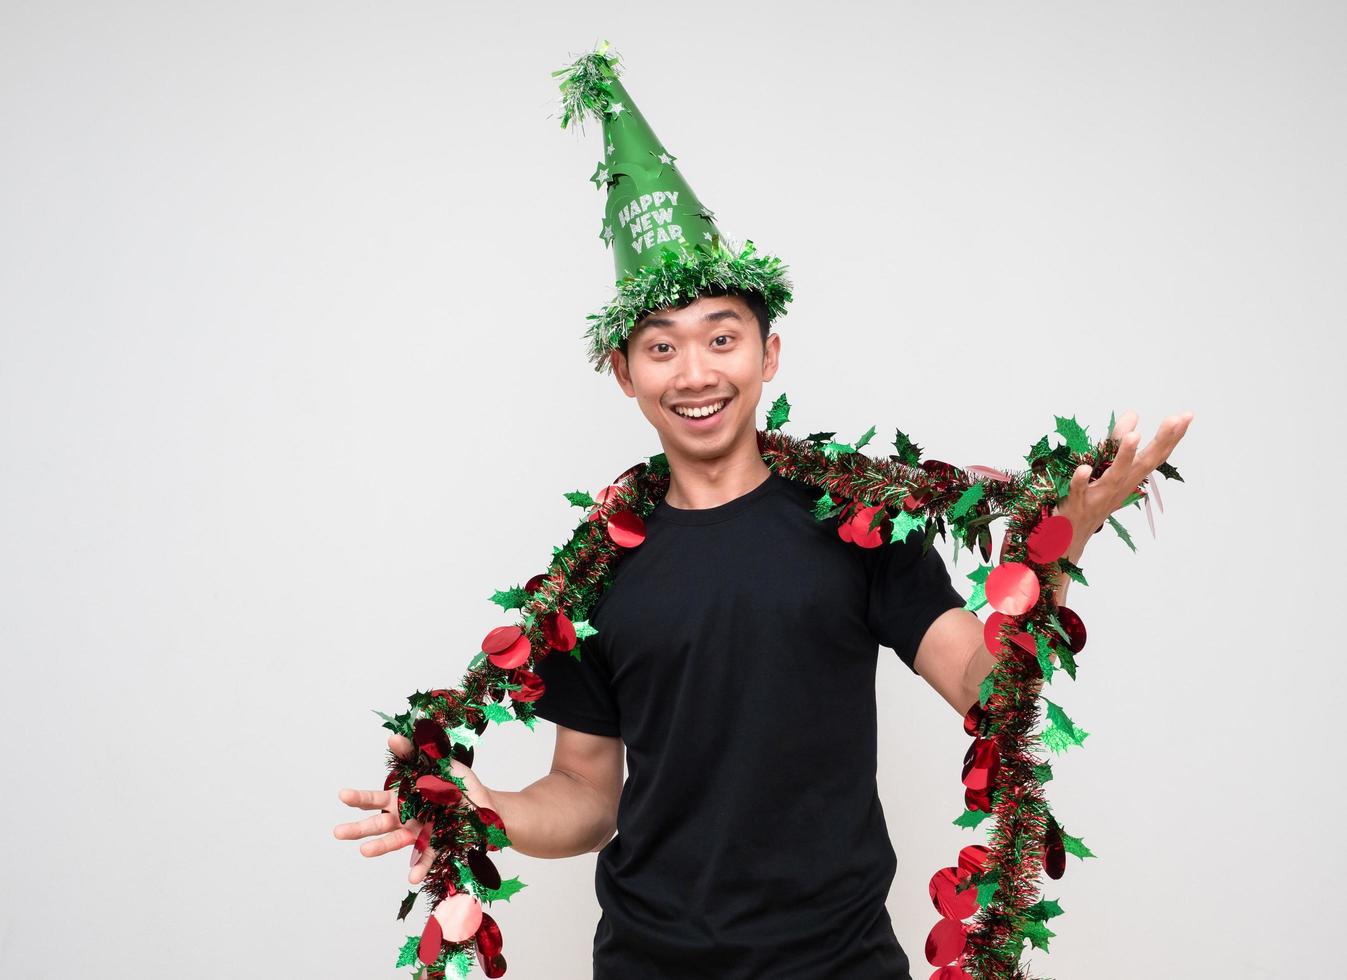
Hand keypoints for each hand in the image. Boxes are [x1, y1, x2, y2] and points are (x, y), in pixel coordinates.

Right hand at [333, 733, 497, 884]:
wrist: (484, 807)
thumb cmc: (458, 785)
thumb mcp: (438, 763)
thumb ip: (414, 753)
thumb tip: (393, 737)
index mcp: (403, 797)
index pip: (376, 798)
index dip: (359, 798)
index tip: (342, 795)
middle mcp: (406, 817)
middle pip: (378, 823)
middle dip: (357, 827)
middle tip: (337, 831)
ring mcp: (418, 833)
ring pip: (394, 841)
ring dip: (379, 847)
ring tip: (364, 851)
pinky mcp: (435, 846)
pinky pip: (425, 858)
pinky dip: (418, 868)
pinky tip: (411, 877)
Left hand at [1055, 409, 1194, 562]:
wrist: (1070, 537)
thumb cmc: (1092, 499)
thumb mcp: (1108, 470)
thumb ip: (1117, 442)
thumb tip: (1134, 414)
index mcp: (1129, 478)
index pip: (1155, 456)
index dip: (1172, 437)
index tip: (1187, 416)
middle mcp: (1120, 487)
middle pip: (1144, 464)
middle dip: (1160, 441)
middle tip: (1175, 419)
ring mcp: (1099, 496)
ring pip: (1115, 476)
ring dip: (1125, 456)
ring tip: (1135, 435)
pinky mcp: (1077, 504)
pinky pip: (1079, 491)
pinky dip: (1081, 480)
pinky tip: (1084, 467)